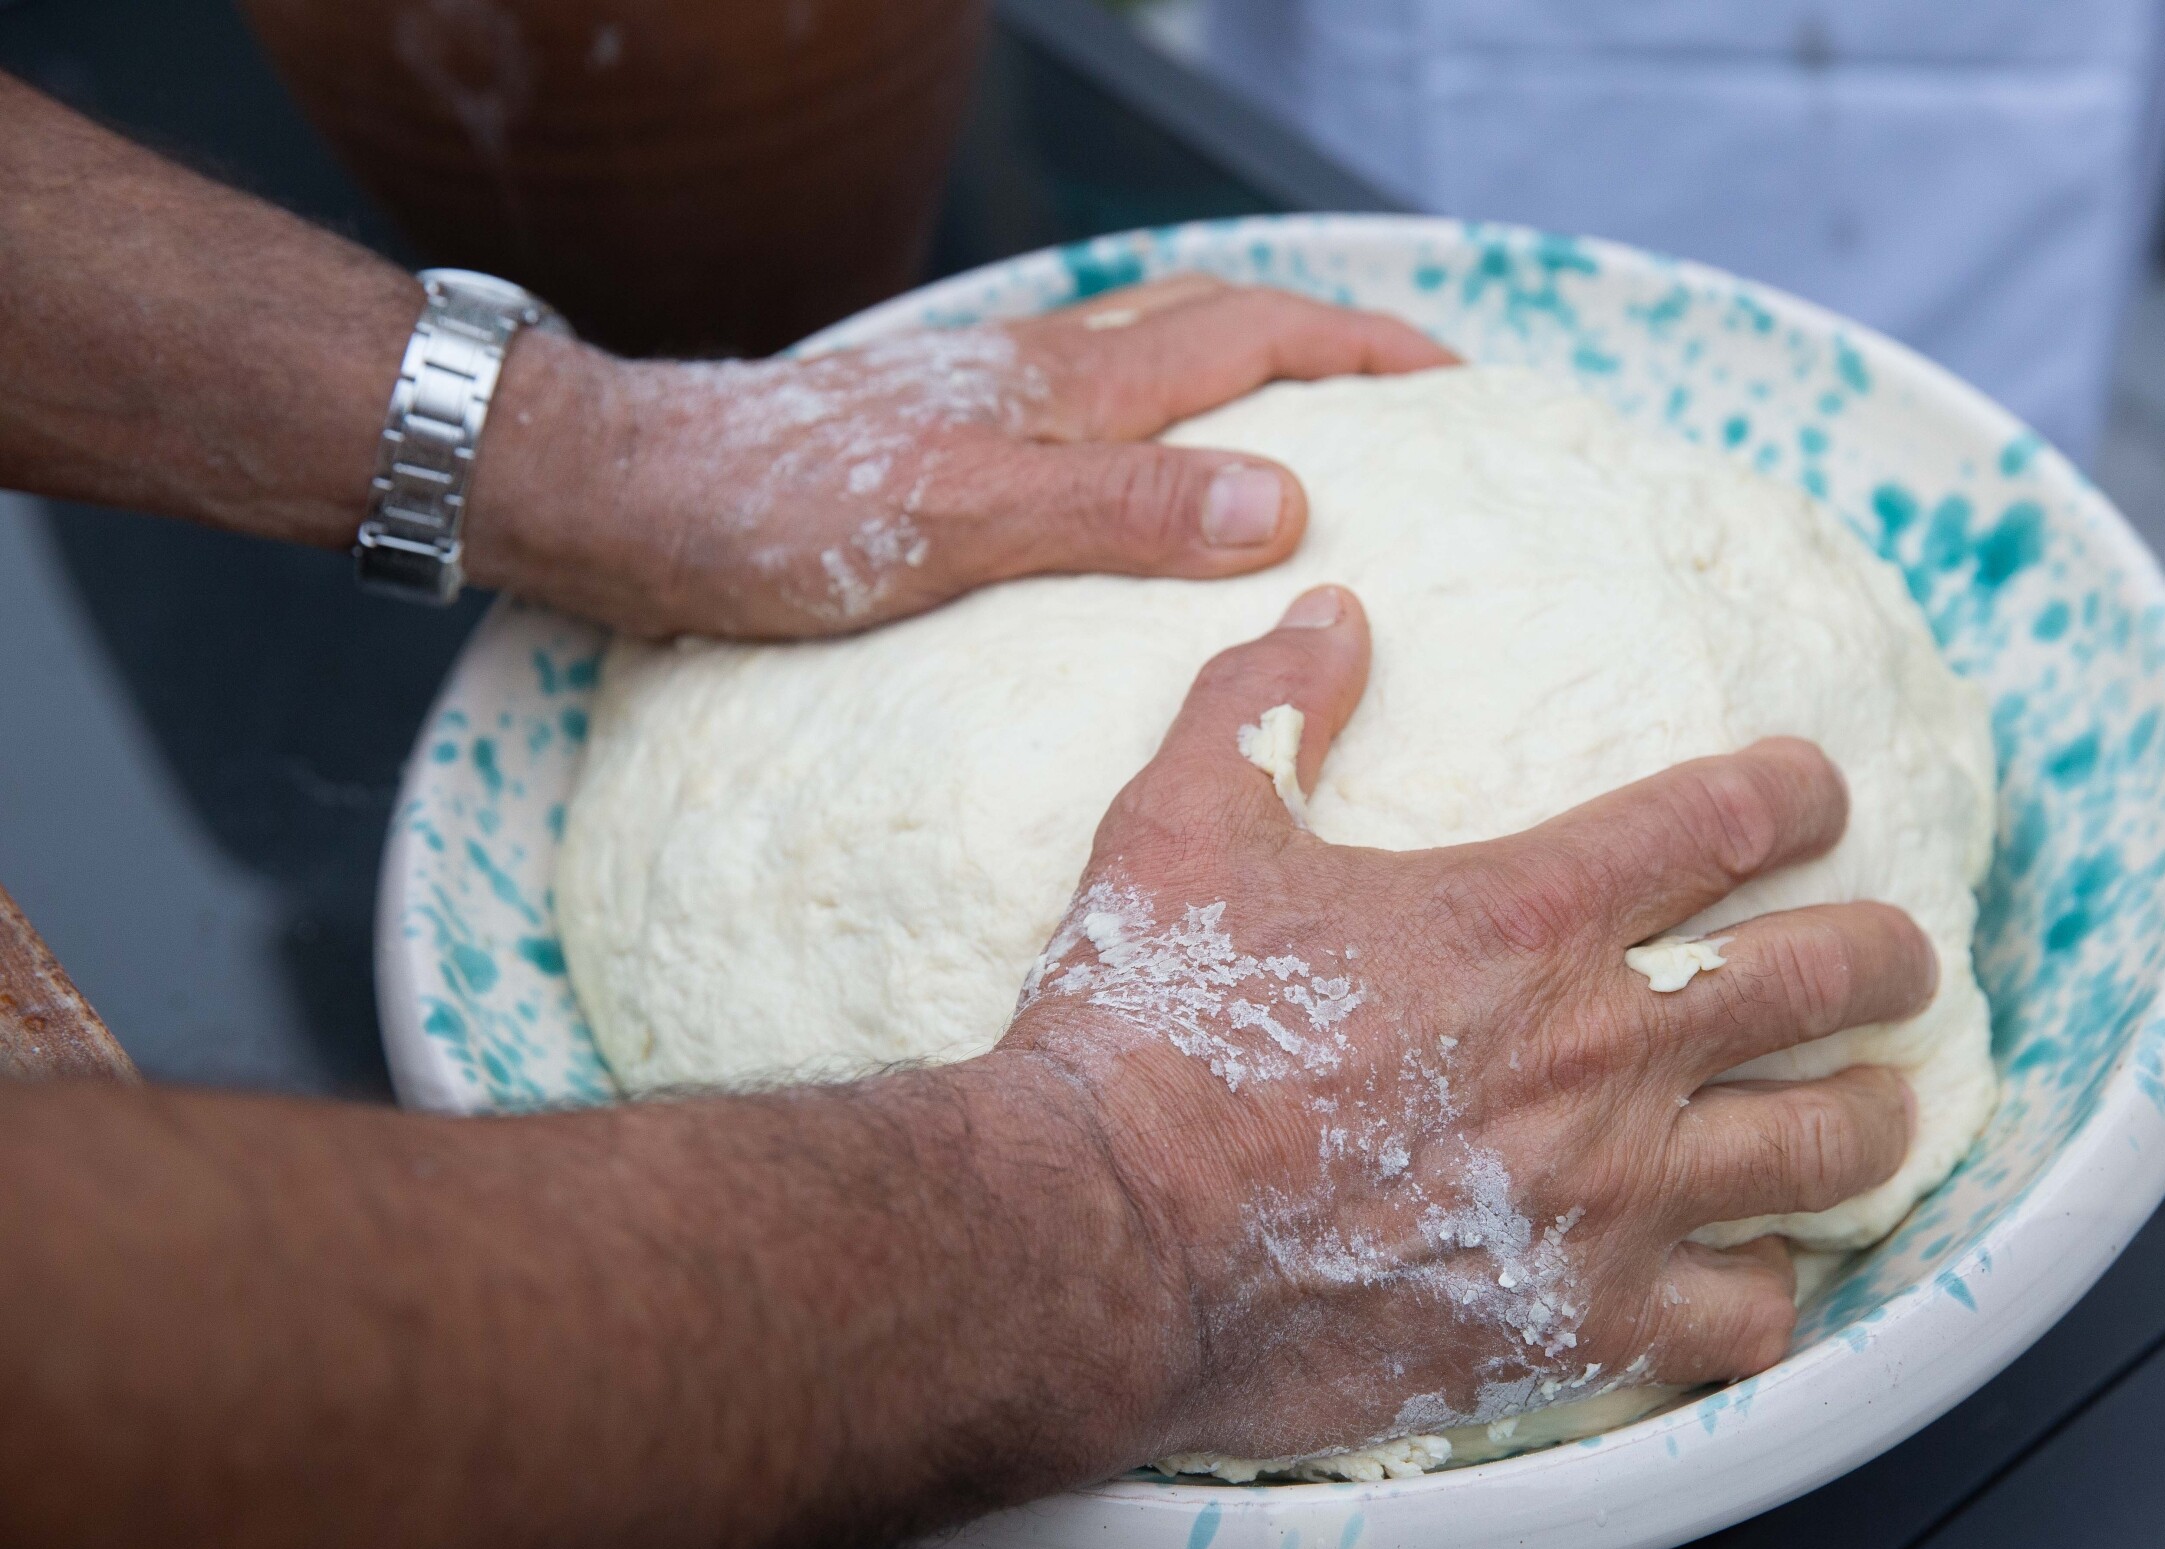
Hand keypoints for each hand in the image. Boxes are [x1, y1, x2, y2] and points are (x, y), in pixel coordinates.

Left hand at [467, 276, 1454, 637]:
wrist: (620, 498)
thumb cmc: (773, 519)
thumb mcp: (954, 526)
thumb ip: (1116, 509)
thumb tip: (1284, 499)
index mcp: (1065, 386)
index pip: (1254, 336)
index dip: (1363, 348)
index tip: (1462, 376)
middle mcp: (1037, 374)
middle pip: (1216, 324)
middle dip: (1327, 344)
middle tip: (1413, 391)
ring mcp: (986, 401)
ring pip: (1153, 358)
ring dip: (1248, 370)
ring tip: (1311, 424)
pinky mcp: (937, 439)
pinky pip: (1093, 412)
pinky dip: (1163, 420)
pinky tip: (1143, 481)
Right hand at [1003, 586, 1937, 1463]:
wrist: (1104, 1238)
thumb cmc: (1142, 1034)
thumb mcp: (1181, 829)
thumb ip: (1267, 707)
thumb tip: (1330, 607)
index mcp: (1525, 912)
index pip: (1732, 817)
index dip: (1802, 790)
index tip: (1817, 792)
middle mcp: (1601, 1049)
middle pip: (1830, 978)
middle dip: (1888, 955)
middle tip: (1894, 958)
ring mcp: (1606, 1195)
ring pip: (1826, 1149)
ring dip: (1869, 1117)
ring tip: (1872, 1108)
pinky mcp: (1580, 1322)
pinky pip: (1749, 1318)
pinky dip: (1769, 1291)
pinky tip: (1750, 1271)